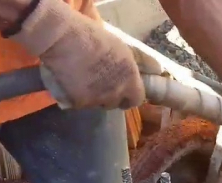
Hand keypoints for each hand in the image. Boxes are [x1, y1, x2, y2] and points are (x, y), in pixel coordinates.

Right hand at [9, 0, 159, 108]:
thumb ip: (140, 62)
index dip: (129, 96)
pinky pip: (79, 104)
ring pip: (96, 104)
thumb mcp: (123, 47)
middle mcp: (116, 93)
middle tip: (99, 82)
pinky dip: (75, 97)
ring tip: (83, 79)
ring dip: (93, 97)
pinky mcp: (78, 102)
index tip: (123, 91)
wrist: (63, 38)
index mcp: (130, 80)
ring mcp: (97, 99)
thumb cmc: (94, 37)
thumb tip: (158, 70)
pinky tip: (70, 82)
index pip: (136, 100)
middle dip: (109, 96)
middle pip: (115, 103)